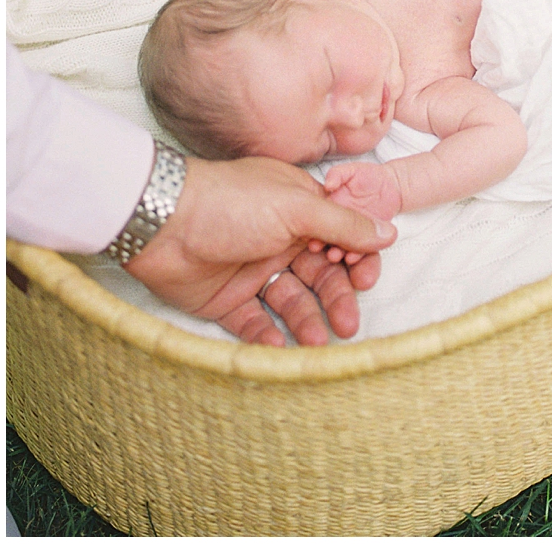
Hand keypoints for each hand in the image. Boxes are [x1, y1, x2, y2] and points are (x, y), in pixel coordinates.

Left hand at [124, 155, 395, 344]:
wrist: (162, 223)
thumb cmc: (232, 203)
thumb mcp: (297, 207)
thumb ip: (344, 224)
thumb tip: (389, 232)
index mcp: (300, 209)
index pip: (342, 237)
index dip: (357, 259)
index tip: (365, 278)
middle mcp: (281, 238)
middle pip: (321, 273)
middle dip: (337, 297)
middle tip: (348, 324)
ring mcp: (255, 268)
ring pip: (293, 300)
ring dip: (308, 320)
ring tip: (316, 342)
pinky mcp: (228, 299)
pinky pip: (257, 322)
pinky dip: (270, 336)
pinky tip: (280, 347)